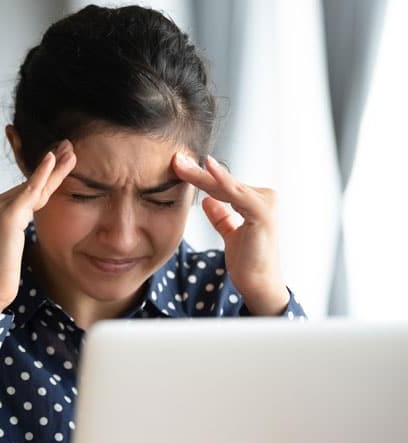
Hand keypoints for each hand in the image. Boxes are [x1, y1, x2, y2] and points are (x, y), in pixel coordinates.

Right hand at [0, 139, 76, 312]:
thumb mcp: (10, 247)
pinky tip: (53, 160)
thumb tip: (33, 220)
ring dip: (54, 168)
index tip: (59, 163)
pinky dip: (42, 175)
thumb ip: (19, 228)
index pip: (23, 192)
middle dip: (50, 167)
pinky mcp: (6, 217)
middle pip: (28, 185)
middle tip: (68, 147)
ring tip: (70, 150)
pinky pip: (29, 193)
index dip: (43, 179)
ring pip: (32, 187)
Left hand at [171, 153, 289, 314]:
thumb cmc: (248, 261)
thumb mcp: (231, 234)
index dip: (200, 177)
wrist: (259, 283)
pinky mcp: (262, 211)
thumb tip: (208, 200)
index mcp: (258, 201)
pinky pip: (236, 193)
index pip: (223, 186)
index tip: (179, 167)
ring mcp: (266, 202)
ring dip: (201, 175)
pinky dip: (222, 180)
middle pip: (223, 183)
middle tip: (175, 159)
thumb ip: (222, 216)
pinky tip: (208, 167)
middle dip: (197, 172)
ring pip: (225, 186)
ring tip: (180, 164)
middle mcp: (265, 197)